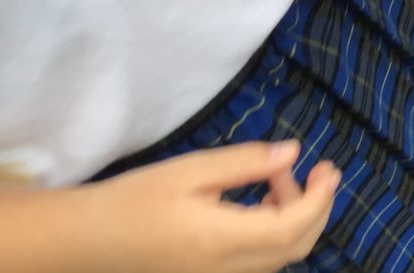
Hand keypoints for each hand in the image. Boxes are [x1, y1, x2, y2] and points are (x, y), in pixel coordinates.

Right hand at [82, 141, 337, 272]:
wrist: (84, 242)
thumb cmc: (133, 200)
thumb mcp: (190, 170)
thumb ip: (245, 163)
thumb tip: (294, 152)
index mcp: (220, 241)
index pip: (292, 228)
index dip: (320, 199)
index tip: (328, 167)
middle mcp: (224, 270)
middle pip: (295, 248)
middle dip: (317, 207)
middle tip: (318, 169)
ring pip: (280, 257)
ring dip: (295, 218)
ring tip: (276, 177)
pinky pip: (259, 261)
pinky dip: (275, 232)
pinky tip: (262, 200)